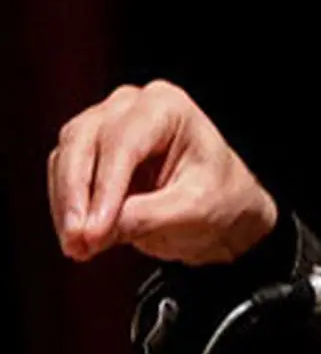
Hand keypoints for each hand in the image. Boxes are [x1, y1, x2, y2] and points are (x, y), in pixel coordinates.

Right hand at [47, 80, 277, 265]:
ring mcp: (108, 124)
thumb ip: (146, 217)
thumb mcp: (193, 210)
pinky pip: (64, 174)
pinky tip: (78, 238)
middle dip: (76, 196)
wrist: (224, 208)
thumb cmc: (221, 198)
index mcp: (168, 107)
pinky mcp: (92, 151)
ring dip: (67, 205)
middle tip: (78, 242)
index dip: (104, 188)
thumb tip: (95, 231)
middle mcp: (133, 106)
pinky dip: (66, 207)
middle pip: (84, 142)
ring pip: (67, 156)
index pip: (123, 143)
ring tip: (78, 247)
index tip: (93, 230)